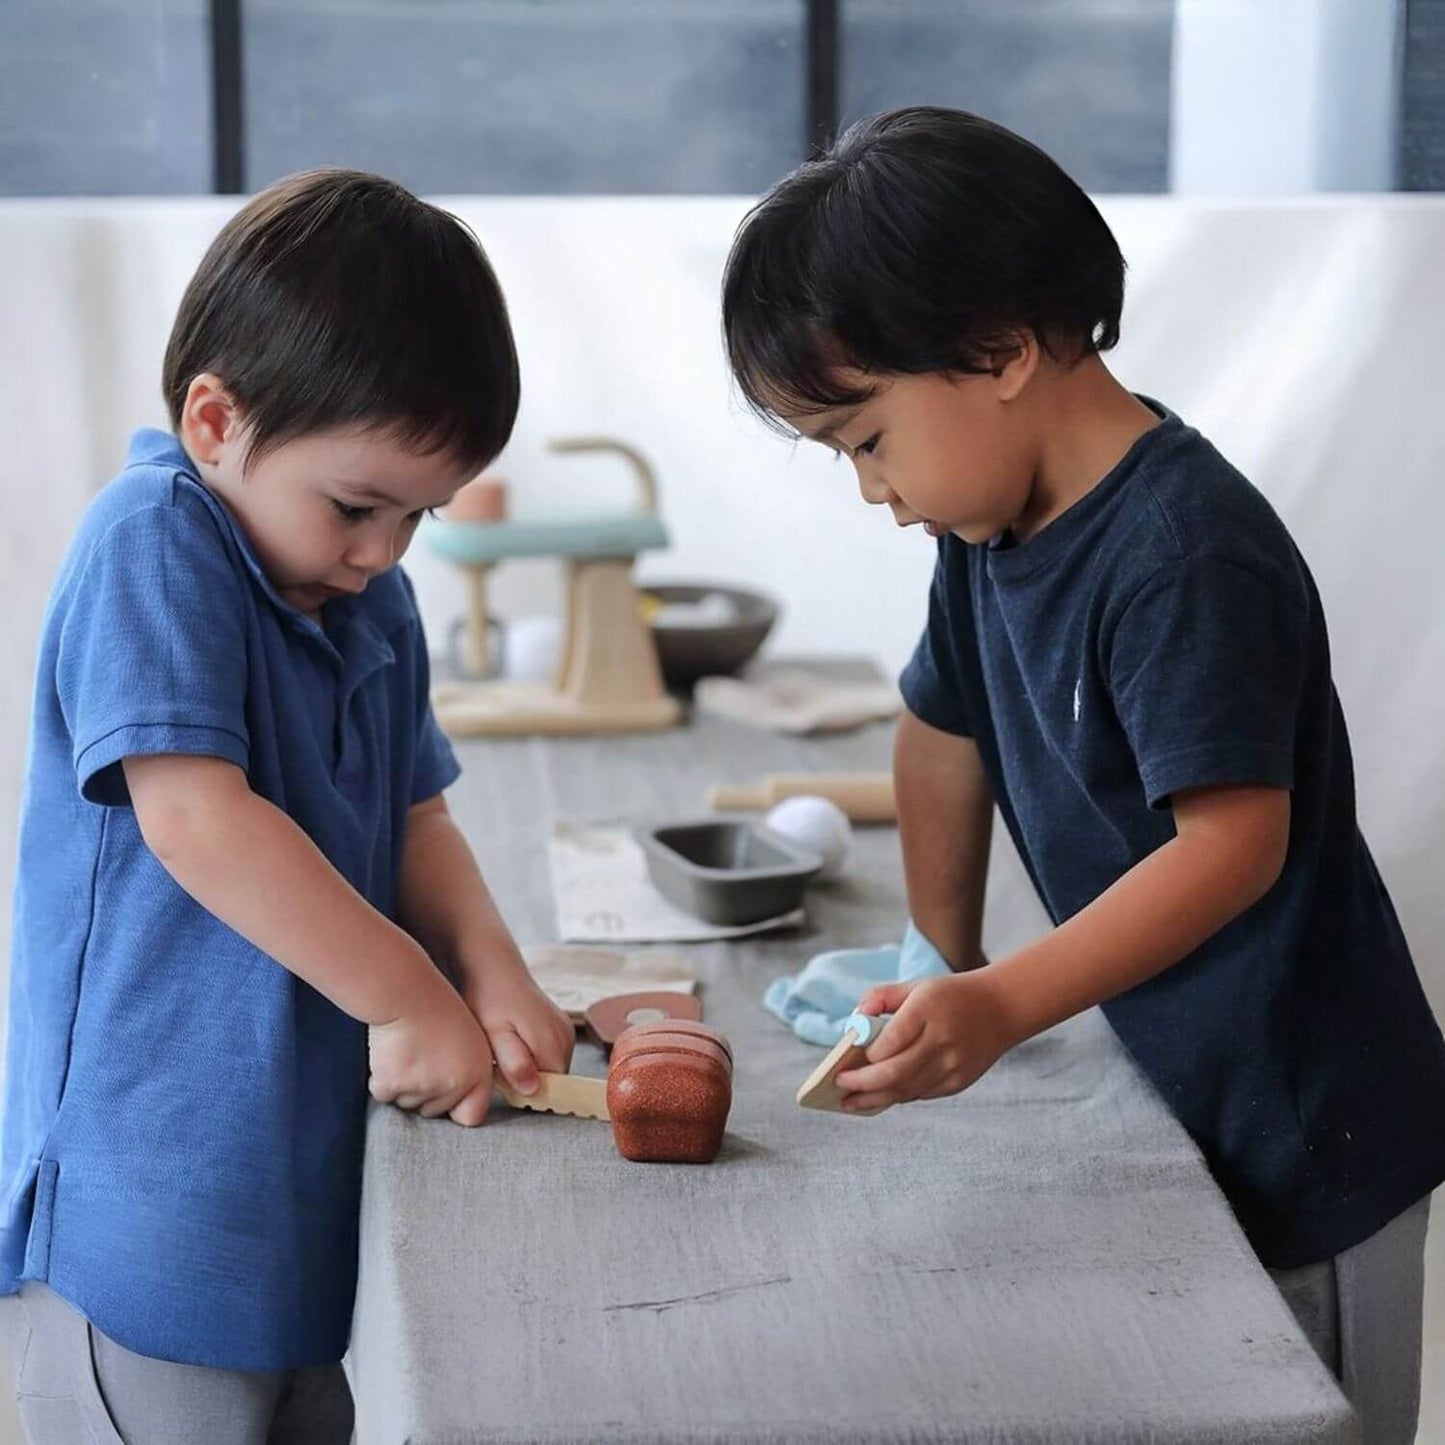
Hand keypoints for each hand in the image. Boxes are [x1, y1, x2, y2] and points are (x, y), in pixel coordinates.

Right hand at [368, 974, 497, 1126]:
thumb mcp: (471, 1039)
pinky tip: (390, 1054)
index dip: (458, 1107)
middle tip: (422, 1058)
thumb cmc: (438, 1010)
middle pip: (433, 1111)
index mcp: (476, 1074)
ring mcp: (421, 1087)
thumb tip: (460, 1107)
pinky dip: (383, 1079)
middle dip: (426, 1093)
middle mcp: (452, 1085)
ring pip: (407, 1103)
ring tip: (407, 1051)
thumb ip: (470, 1073)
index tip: (448, 1095)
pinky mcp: (392, 1084)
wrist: (408, 992)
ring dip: (404, 1085)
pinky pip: (384, 1094)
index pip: (471, 1116)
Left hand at [464, 961, 574, 1099]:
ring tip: (506, 1050)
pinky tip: (514, 1043)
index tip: (504, 1082)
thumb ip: (514, 1062)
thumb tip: (533, 1089)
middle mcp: (566, 1038)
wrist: (494, 969)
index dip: (528, 1093)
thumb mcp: (494, 1034)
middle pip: (553, 1081)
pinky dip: (534, 1057)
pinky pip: (551, 1056)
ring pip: (552, 1069)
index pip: (552, 1090)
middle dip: (528, 1081)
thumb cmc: (489, 1001)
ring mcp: (566, 1032)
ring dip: (530, 1069)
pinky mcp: (562, 1028)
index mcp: (552, 1043)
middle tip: (500, 1064)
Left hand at [835, 968, 1020, 1113]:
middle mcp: (942, 1038)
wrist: (1002, 1007)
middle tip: (839, 1086)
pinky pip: (922, 1094)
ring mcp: (953, 1063)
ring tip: (850, 1102)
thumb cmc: (949, 996)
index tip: (845, 1061)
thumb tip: (853, 1022)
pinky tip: (879, 1097)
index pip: (890, 1041)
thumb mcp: (916, 986)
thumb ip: (881, 997)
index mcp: (928, 1009)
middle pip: (894, 1072)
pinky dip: (898, 1096)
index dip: (866, 1056)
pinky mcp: (960, 1081)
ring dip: (874, 1099)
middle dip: (862, 1084)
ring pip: (906, 1090)